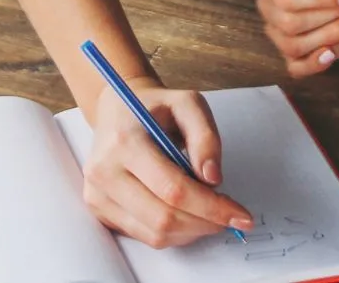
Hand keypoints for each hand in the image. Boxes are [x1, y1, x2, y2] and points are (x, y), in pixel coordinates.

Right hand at [80, 79, 254, 248]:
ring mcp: (97, 194)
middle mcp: (104, 171)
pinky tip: (187, 215)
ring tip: (210, 213)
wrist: (117, 109)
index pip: (173, 189)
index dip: (212, 207)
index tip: (240, 215)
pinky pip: (143, 235)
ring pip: (154, 234)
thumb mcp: (188, 103)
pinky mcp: (99, 208)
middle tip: (230, 216)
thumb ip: (205, 137)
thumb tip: (213, 179)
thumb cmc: (155, 107)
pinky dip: (174, 232)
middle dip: (206, 223)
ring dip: (192, 231)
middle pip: (163, 217)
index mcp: (125, 141)